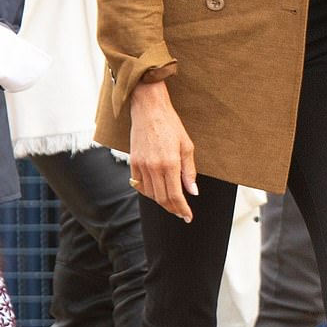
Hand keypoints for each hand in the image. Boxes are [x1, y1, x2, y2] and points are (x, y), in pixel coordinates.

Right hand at [129, 81, 197, 220]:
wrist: (149, 109)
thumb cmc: (171, 125)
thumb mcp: (187, 146)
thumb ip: (189, 171)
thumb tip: (193, 191)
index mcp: (170, 163)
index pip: (176, 195)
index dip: (182, 209)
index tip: (188, 217)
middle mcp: (154, 167)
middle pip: (162, 198)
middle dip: (173, 209)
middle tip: (182, 213)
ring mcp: (141, 165)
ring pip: (150, 194)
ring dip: (161, 202)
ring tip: (171, 203)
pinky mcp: (133, 161)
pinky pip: (139, 185)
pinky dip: (148, 192)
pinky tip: (156, 192)